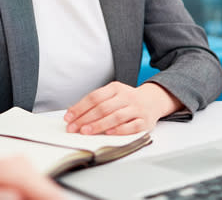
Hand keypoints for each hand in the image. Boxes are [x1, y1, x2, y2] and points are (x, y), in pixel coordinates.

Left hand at [63, 81, 182, 135]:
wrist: (153, 100)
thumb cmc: (127, 100)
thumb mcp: (113, 95)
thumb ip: (97, 103)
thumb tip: (75, 115)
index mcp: (116, 88)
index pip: (94, 97)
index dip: (80, 108)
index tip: (68, 118)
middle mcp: (126, 96)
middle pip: (103, 107)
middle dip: (86, 119)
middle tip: (74, 128)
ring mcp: (137, 109)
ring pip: (116, 117)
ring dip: (99, 125)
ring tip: (86, 132)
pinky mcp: (145, 121)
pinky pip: (132, 126)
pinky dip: (119, 130)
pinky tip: (109, 133)